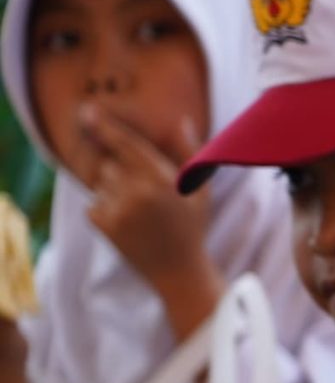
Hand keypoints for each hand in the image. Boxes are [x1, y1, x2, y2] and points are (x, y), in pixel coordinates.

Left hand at [81, 104, 216, 305]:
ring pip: (101, 184)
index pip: (127, 145)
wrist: (178, 272)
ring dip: (114, 192)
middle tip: (145, 198)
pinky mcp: (104, 225)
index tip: (86, 110)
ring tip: (139, 214)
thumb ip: (191, 153)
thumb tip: (181, 121)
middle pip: (111, 164)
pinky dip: (106, 210)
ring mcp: (120, 209)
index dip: (105, 126)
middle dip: (121, 174)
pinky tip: (128, 225)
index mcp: (164, 179)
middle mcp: (140, 192)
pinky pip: (94, 203)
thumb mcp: (201, 190)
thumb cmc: (192, 227)